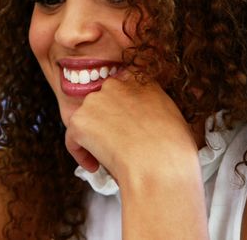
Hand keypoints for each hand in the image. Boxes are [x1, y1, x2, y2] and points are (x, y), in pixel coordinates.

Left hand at [64, 71, 199, 182]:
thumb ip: (153, 109)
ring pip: (86, 121)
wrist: (158, 165)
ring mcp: (94, 101)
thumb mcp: (173, 117)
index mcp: (141, 81)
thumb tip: (142, 121)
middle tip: (116, 145)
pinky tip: (95, 166)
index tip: (125, 128)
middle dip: (105, 124)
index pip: (123, 90)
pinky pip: (73, 139)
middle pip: (102, 104)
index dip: (121, 112)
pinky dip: (81, 154)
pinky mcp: (79, 121)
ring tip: (108, 159)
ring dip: (93, 139)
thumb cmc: (173, 150)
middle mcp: (115, 84)